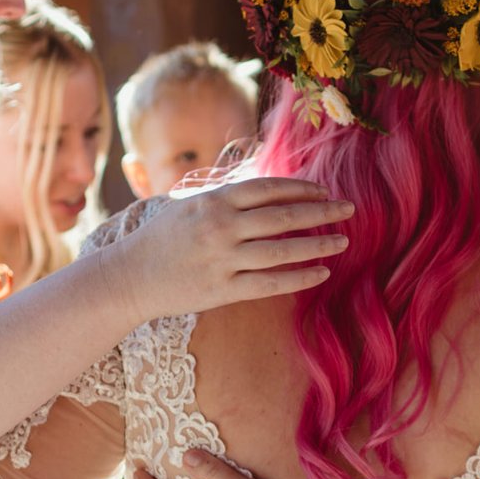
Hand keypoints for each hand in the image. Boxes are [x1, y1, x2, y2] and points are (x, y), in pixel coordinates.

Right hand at [106, 179, 352, 322]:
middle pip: (283, 216)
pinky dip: (299, 278)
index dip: (301, 187)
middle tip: (349, 209)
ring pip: (282, 250)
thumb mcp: (191, 205)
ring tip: (342, 241)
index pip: (268, 188)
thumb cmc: (163, 238)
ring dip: (317, 244)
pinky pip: (270, 284)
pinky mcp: (222, 290)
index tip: (325, 189)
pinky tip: (322, 273)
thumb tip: (269, 190)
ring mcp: (223, 260)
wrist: (130, 276)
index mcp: (215, 201)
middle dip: (321, 211)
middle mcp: (221, 227)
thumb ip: (227, 197)